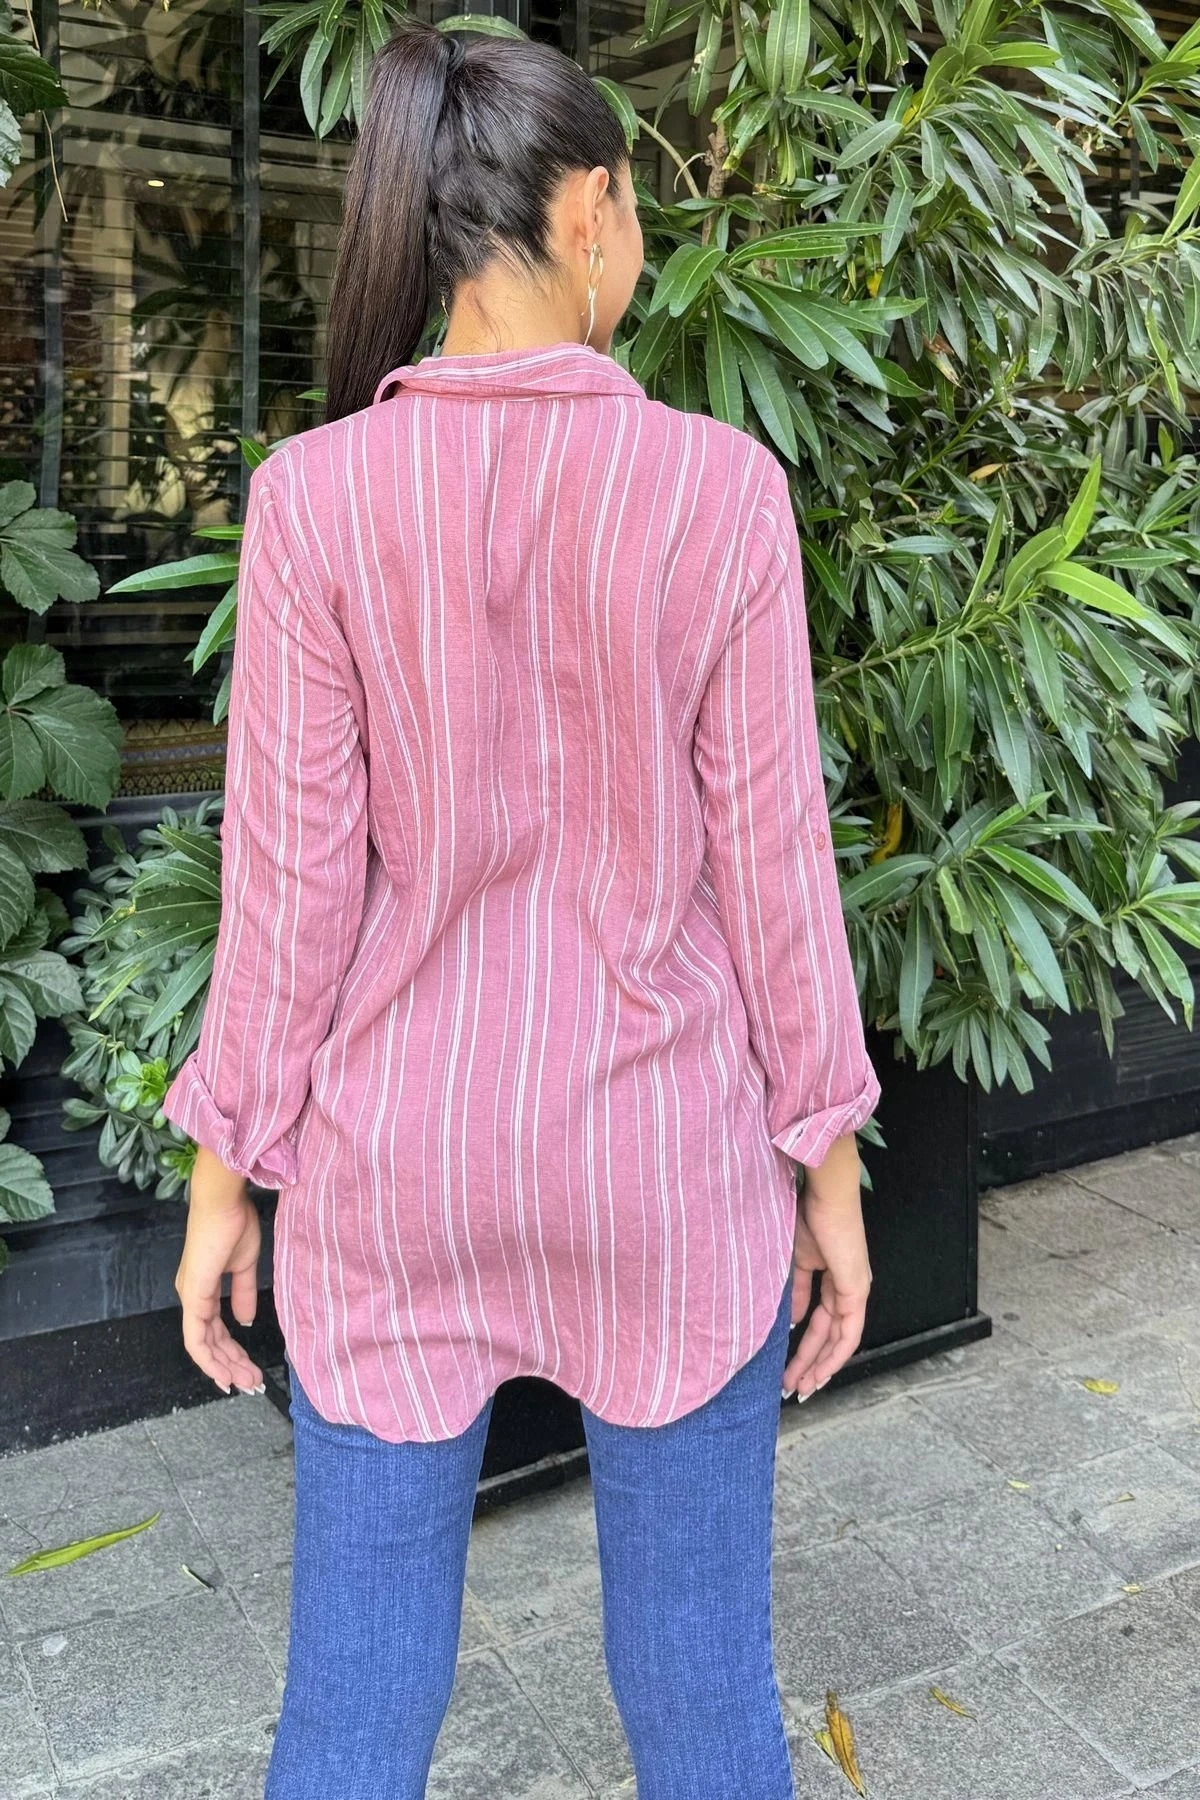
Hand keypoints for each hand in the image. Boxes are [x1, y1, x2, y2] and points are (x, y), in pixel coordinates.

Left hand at [175, 1149, 264, 1394]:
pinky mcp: (194, 1297)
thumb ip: (243, 1294)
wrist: (223, 1203)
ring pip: (204, 1345)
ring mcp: (191, 1299)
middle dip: (232, 1365)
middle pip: (211, 1342)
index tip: (249, 1368)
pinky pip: (197, 1338)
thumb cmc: (234, 1224)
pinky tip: (224, 1373)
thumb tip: (245, 1320)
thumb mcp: (244, 1265)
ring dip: (225, 1366)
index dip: (231, 1352)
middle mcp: (193, 1298)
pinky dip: (209, 1359)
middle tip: (253, 1382)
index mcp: (203, 1290)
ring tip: (247, 1381)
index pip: (215, 1330)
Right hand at [782, 1170, 871, 1402]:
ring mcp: (855, 1292)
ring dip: (820, 1365)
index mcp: (834, 1278)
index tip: (787, 1365)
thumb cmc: (807, 1216)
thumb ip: (796, 1292)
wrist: (825, 1195)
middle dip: (809, 1363)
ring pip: (839, 1341)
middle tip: (792, 1387)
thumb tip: (794, 1322)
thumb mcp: (796, 1259)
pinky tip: (819, 1370)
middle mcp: (849, 1289)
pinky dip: (834, 1354)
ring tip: (801, 1387)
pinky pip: (848, 1333)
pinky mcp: (856, 1292)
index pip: (821, 1321)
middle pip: (829, 1336)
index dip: (805, 1346)